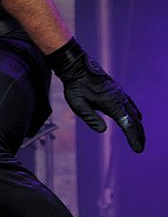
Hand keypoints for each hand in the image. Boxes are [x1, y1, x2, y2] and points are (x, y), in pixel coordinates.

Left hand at [47, 37, 144, 152]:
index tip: (138, 149)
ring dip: (138, 126)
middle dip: (138, 135)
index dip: (133, 138)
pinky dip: (135, 114)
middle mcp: (120, 98)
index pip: (127, 124)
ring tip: (140, 137)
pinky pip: (130, 104)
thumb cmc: (75, 86)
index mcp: (112, 103)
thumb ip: (90, 118)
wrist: (77, 66)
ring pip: (134, 112)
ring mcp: (120, 94)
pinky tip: (137, 118)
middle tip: (140, 148)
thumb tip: (103, 130)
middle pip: (134, 120)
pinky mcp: (117, 90)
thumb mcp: (78, 104)